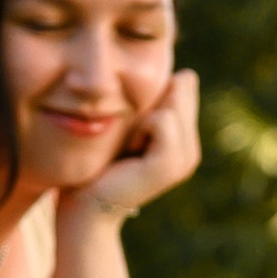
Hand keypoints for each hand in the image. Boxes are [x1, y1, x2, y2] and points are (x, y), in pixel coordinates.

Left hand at [65, 67, 200, 225]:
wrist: (85, 202)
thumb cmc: (100, 158)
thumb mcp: (132, 121)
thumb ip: (157, 98)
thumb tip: (186, 74)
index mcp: (185, 138)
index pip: (184, 84)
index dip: (152, 93)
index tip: (132, 126)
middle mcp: (191, 149)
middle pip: (181, 89)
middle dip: (148, 103)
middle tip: (128, 138)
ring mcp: (185, 159)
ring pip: (172, 104)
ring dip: (141, 117)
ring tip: (129, 146)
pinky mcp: (171, 165)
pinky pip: (162, 120)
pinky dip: (140, 128)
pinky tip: (130, 150)